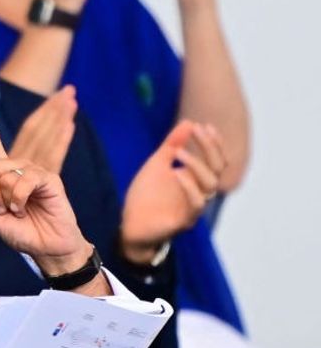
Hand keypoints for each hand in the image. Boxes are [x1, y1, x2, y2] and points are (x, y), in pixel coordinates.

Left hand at [0, 97, 89, 274]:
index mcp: (3, 175)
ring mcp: (33, 170)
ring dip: (4, 199)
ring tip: (16, 212)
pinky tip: (25, 210)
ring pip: (3, 174)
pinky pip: (23, 181)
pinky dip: (18, 200)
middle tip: (1, 209)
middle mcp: (17, 168)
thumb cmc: (23, 234)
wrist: (47, 249)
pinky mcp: (48, 177)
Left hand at [120, 121, 225, 263]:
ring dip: (197, 165)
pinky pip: (196, 204)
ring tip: (179, 152)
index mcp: (196, 179)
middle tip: (196, 131)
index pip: (216, 159)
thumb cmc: (146, 196)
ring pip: (210, 186)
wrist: (130, 225)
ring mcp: (194, 208)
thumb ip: (172, 145)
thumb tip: (188, 122)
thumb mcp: (157, 165)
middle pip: (217, 169)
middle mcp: (200, 192)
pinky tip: (175, 173)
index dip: (214, 143)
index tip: (204, 125)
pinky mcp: (184, 221)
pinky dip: (189, 187)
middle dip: (209, 148)